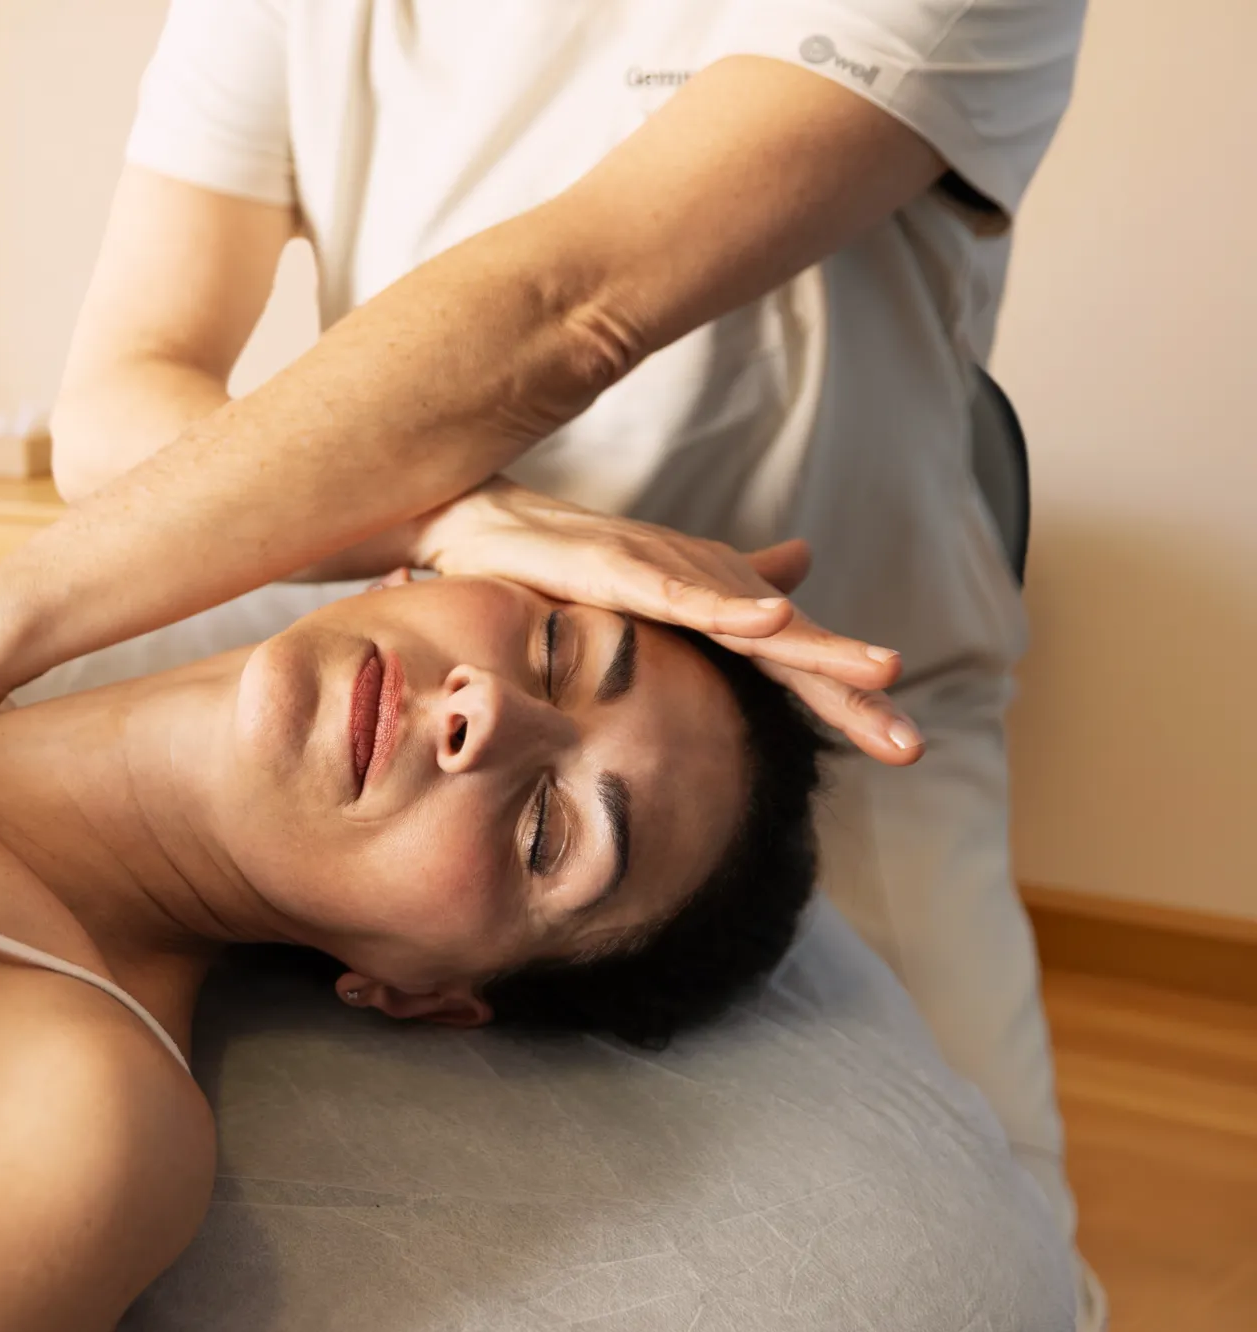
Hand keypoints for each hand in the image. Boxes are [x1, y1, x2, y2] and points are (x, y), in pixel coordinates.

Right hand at [414, 479, 921, 764]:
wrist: (485, 521)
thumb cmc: (564, 563)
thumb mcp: (657, 593)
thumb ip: (729, 589)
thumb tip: (803, 565)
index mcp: (716, 604)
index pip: (791, 662)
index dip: (846, 701)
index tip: (903, 748)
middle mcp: (707, 584)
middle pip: (791, 649)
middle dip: (851, 693)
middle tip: (908, 747)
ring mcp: (669, 572)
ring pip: (753, 621)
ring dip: (816, 646)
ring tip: (881, 672)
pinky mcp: (623, 566)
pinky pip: (680, 593)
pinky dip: (727, 605)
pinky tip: (772, 617)